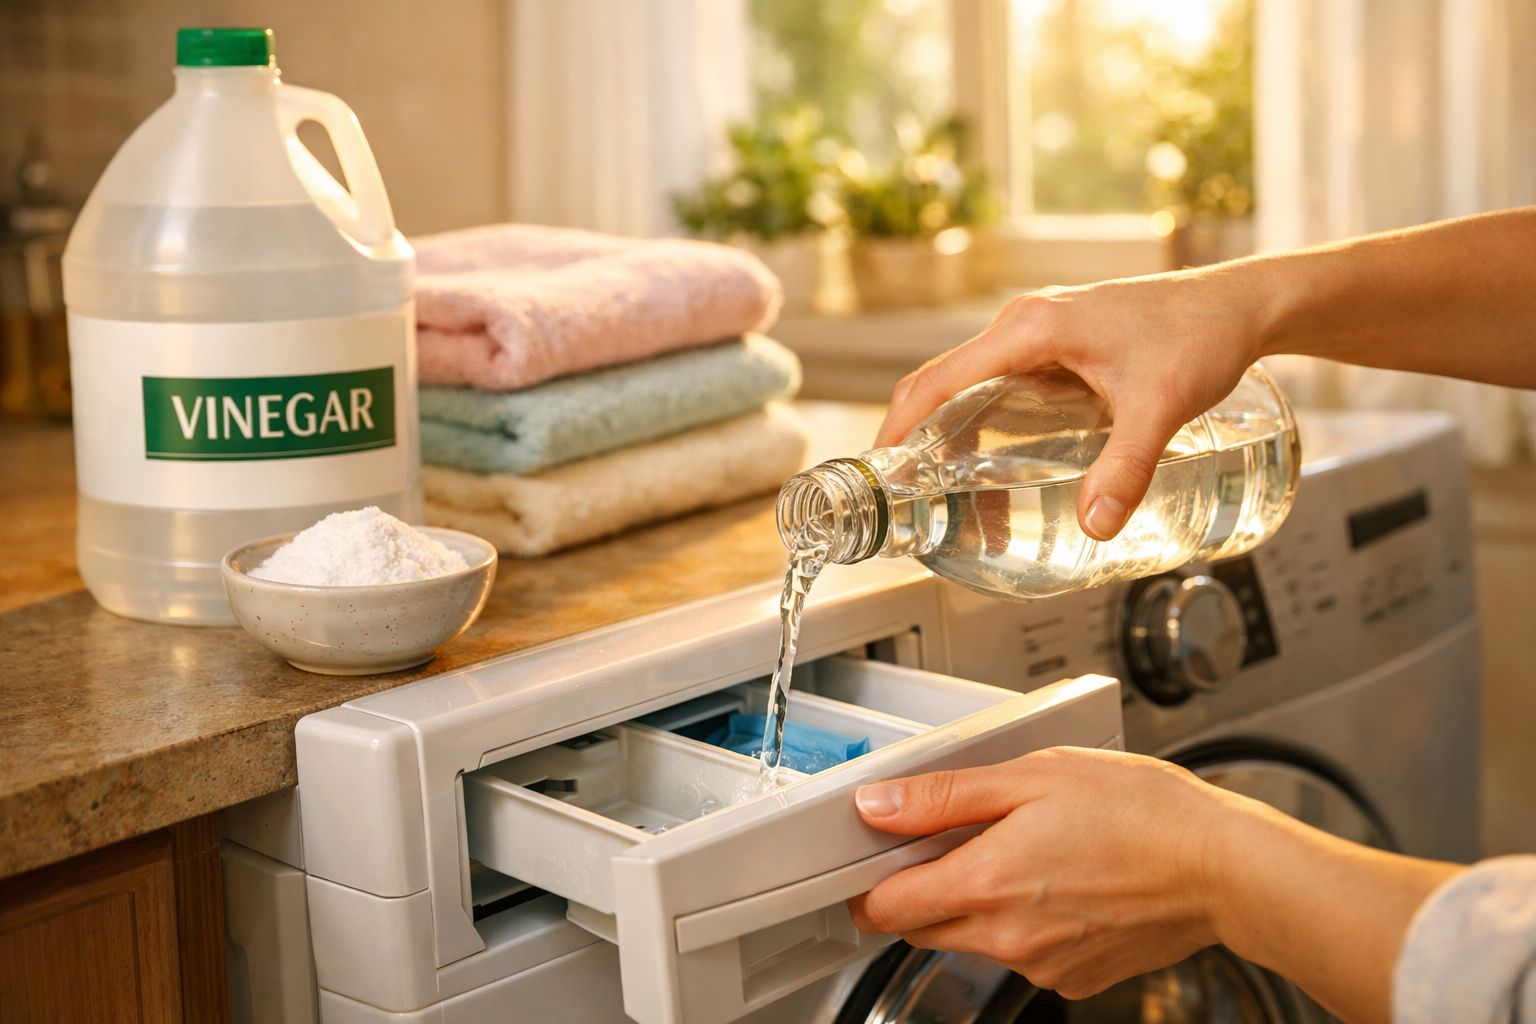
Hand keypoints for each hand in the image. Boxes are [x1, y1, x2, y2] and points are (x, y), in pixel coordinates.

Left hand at [846, 747, 1247, 998]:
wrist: (1223, 866)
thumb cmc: (1141, 812)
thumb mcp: (1032, 775)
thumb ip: (945, 795)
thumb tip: (880, 806)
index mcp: (987, 885)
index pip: (885, 908)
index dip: (871, 881)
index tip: (879, 855)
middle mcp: (1008, 939)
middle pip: (923, 928)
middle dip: (924, 888)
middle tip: (959, 839)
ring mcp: (1043, 967)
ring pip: (973, 941)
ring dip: (979, 903)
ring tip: (1027, 850)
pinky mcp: (1075, 980)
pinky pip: (1023, 954)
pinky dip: (1026, 922)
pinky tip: (1061, 880)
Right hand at [874, 269, 1273, 539]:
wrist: (1241, 304)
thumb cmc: (1202, 334)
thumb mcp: (1162, 406)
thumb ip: (1127, 467)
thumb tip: (1097, 524)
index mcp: (1030, 329)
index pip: (938, 380)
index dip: (900, 429)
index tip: (881, 473)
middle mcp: (1022, 326)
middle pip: (941, 387)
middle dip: (918, 446)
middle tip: (910, 503)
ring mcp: (1036, 335)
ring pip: (968, 391)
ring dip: (954, 444)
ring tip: (960, 507)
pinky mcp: (1054, 347)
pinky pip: (997, 388)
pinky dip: (981, 429)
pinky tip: (996, 471)